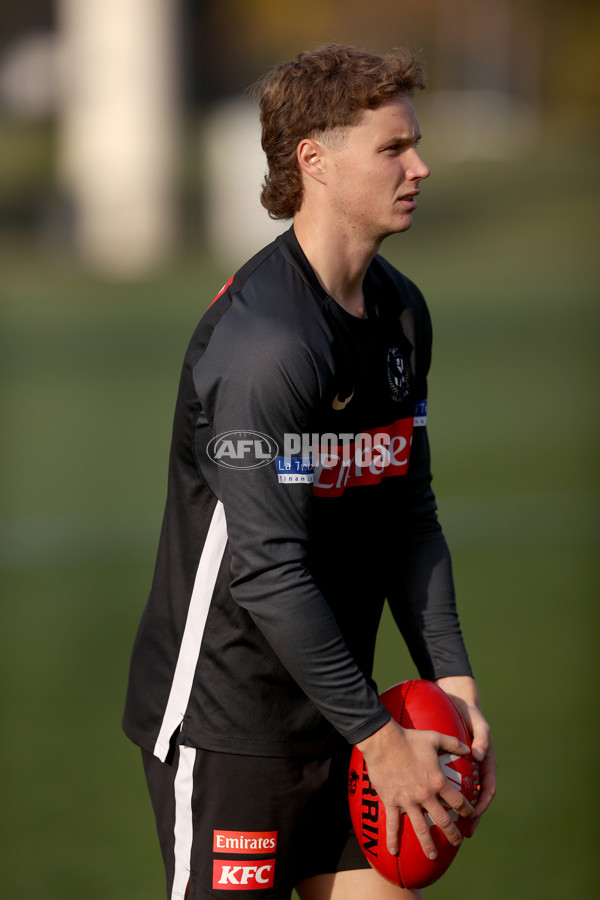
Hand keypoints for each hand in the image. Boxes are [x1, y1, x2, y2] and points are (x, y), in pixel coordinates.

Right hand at [356, 718, 475, 859]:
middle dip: (452, 833)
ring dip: (428, 844)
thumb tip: (469, 748)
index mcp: (438, 781)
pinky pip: (393, 824)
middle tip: (457, 842)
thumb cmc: (410, 738)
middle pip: (443, 821)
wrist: (383, 741)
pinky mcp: (391, 802)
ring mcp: (408, 801)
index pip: (457, 801)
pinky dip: (393, 839)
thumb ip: (454, 743)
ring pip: (421, 828)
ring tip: (433, 856)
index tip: (471, 816)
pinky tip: (394, 852)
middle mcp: (425, 795)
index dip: (467, 810)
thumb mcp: (435, 738)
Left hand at [435, 675, 496, 836]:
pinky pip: (450, 783)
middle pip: (476, 798)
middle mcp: (477, 768)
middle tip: (464, 832)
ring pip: (463, 794)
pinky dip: (445, 796)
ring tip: (449, 827)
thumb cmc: (470, 715)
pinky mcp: (453, 763)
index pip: (487, 789)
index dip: (482, 805)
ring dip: (458, 811)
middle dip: (471, 816)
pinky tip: (434, 805)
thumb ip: (481, 739)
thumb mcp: (479, 724)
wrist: (458, 702)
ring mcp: (466, 767)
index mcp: (486, 762)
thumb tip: (479, 756)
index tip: (474, 816)